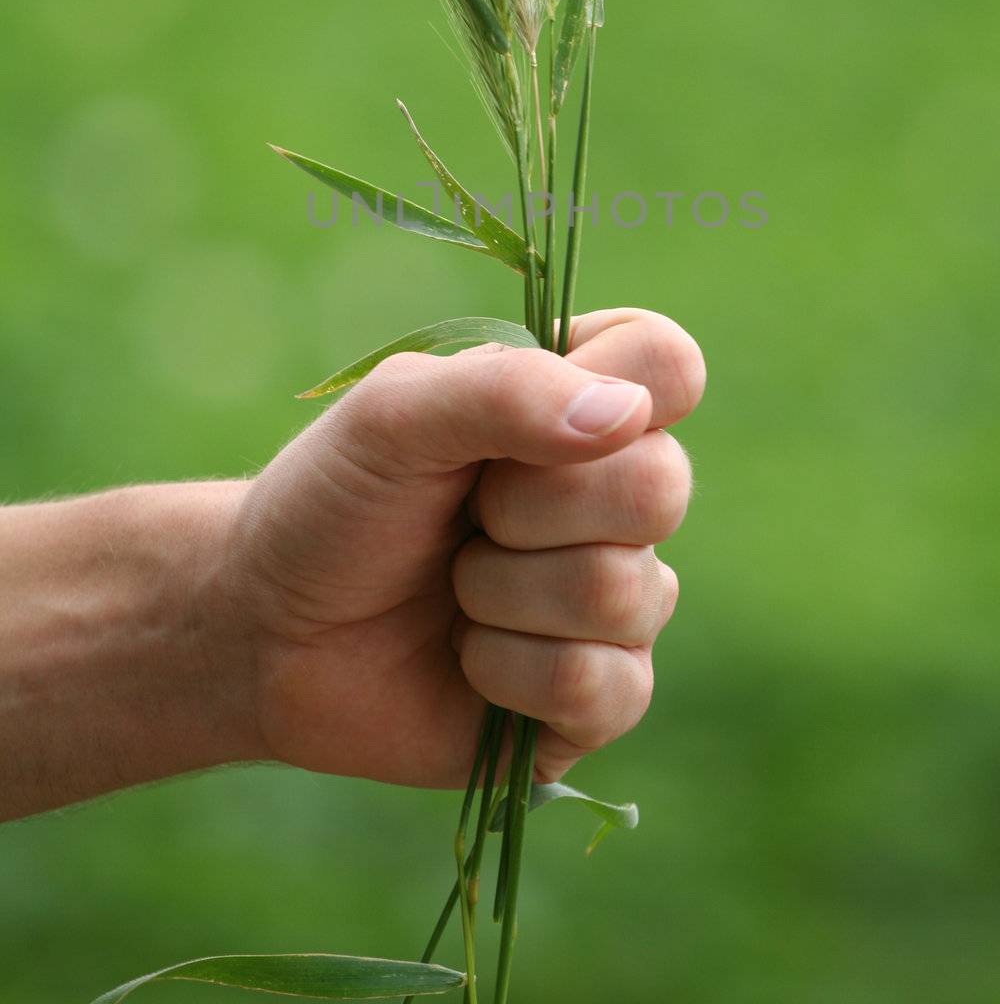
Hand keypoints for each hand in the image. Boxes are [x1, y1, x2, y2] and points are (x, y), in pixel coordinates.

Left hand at [220, 308, 703, 785]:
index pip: (669, 366)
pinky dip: (509, 671)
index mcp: (578, 406)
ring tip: (452, 589)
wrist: (266, 631)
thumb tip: (627, 414)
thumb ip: (505, 390)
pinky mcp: (597, 698)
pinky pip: (604, 686)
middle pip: (662, 485)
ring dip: (503, 593)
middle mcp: (613, 500)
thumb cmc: (332, 502)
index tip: (522, 418)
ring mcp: (615, 600)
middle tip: (464, 514)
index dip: (613, 389)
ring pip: (629, 592)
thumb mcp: (392, 417)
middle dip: (530, 508)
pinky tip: (468, 660)